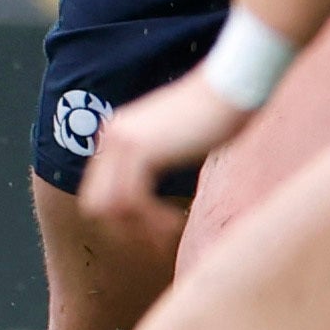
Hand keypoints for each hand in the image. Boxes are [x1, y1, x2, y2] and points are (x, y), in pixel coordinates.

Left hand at [77, 71, 252, 225]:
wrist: (233, 85)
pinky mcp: (140, 150)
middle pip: (95, 204)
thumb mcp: (179, 140)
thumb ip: (160, 159)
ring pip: (110, 208)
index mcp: (118, 134)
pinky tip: (177, 223)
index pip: (99, 191)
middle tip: (158, 244)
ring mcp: (122, 142)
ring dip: (141, 230)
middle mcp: (113, 137)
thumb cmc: (219, 113)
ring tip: (171, 235)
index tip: (153, 233)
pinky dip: (152, 221)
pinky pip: (131, 201)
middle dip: (125, 231)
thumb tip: (158, 191)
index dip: (122, 220)